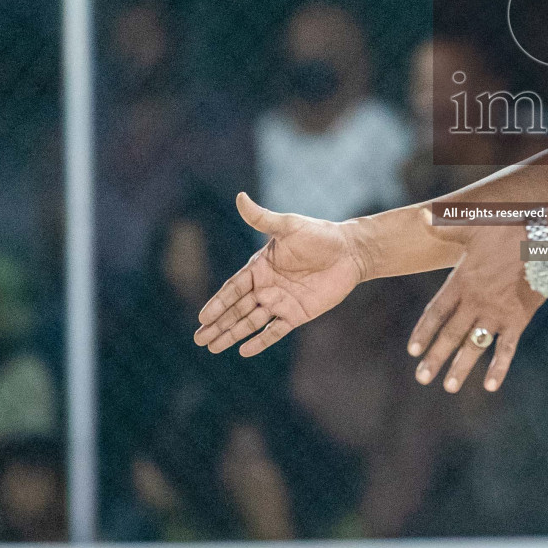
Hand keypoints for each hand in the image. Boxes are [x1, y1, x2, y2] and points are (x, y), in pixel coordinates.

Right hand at [193, 192, 363, 355]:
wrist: (350, 251)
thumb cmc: (319, 235)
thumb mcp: (289, 226)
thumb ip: (262, 219)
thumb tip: (240, 197)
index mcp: (260, 267)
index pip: (233, 288)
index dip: (218, 303)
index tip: (202, 317)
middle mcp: (266, 286)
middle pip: (236, 309)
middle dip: (217, 324)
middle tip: (198, 339)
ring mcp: (281, 302)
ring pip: (250, 322)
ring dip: (231, 334)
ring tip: (212, 347)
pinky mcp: (297, 314)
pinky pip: (275, 330)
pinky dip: (260, 341)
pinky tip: (243, 351)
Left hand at [407, 223, 544, 393]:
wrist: (545, 241)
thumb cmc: (509, 230)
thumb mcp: (473, 224)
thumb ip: (444, 225)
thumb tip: (420, 215)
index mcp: (462, 281)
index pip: (437, 312)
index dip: (424, 331)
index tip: (412, 350)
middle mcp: (476, 301)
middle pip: (451, 335)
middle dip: (435, 358)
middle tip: (422, 378)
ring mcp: (497, 313)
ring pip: (474, 346)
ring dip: (460, 368)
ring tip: (449, 387)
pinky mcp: (518, 319)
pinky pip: (506, 348)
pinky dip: (498, 367)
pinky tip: (489, 386)